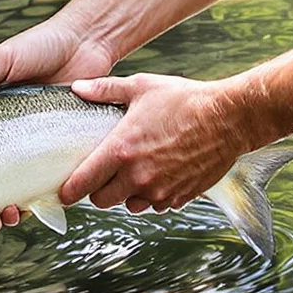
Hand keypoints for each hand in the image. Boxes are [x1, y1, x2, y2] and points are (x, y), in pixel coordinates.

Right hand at [0, 17, 117, 241]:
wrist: (87, 43)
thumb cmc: (40, 46)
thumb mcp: (3, 59)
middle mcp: (5, 137)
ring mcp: (32, 147)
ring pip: (12, 191)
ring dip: (4, 213)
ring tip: (3, 218)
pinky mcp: (59, 151)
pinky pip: (45, 182)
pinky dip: (35, 201)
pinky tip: (29, 209)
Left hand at [58, 71, 250, 212]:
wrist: (228, 118)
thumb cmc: (184, 100)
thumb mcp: (141, 86)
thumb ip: (105, 90)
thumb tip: (77, 87)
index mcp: (121, 151)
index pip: (83, 183)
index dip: (69, 190)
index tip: (64, 191)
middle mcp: (137, 176)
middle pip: (102, 201)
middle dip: (98, 191)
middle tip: (102, 175)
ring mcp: (159, 190)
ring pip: (130, 205)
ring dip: (127, 194)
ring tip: (134, 172)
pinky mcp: (179, 197)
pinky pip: (156, 205)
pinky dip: (152, 194)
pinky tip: (158, 173)